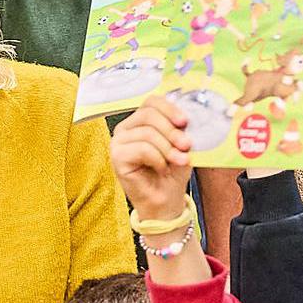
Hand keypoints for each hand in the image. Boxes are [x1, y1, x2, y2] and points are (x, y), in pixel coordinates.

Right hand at [111, 95, 195, 224]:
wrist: (166, 199)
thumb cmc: (172, 171)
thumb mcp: (180, 143)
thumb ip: (180, 127)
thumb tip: (184, 117)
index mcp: (140, 120)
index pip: (151, 102)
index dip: (170, 109)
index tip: (185, 122)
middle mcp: (126, 128)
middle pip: (149, 115)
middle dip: (172, 131)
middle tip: (186, 146)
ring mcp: (118, 142)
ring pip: (147, 133)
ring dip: (168, 148)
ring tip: (178, 161)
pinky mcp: (116, 157)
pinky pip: (143, 149)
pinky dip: (158, 159)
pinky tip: (161, 168)